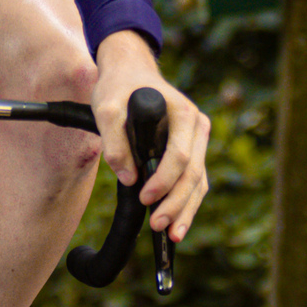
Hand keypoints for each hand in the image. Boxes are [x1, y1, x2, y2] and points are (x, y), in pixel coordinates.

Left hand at [90, 30, 209, 244]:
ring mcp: (197, 140)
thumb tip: (128, 177)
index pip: (180, 156)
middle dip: (176, 203)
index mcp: (183, 114)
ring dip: (185, 210)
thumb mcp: (107, 108)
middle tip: (158, 226)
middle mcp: (197, 127)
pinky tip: (177, 224)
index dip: (163, 181)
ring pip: (198, 182)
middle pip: (194, 174)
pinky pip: (194, 182)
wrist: (130, 71)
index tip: (144, 197)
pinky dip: (186, 204)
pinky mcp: (191, 151)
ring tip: (171, 235)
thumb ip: (114, 141)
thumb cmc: (120, 87)